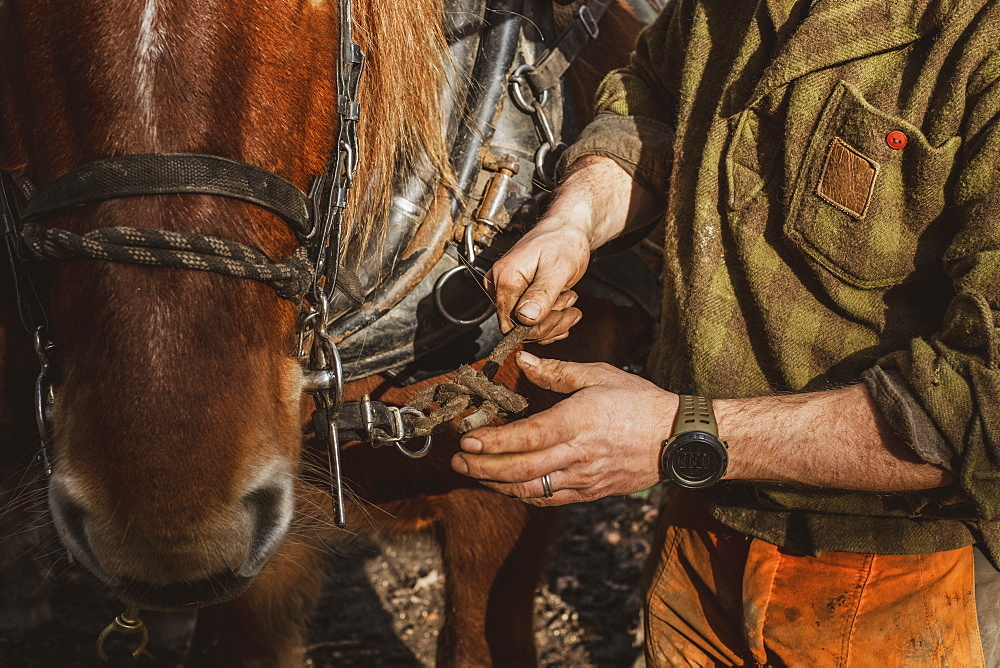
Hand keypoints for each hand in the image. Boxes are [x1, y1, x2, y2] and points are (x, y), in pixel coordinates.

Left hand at [451, 351, 677, 504]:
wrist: (678, 439)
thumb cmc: (640, 402)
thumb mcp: (599, 375)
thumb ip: (557, 371)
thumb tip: (524, 360)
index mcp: (578, 421)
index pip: (527, 436)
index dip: (493, 442)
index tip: (467, 439)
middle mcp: (578, 454)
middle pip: (521, 469)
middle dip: (483, 467)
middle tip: (459, 461)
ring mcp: (584, 478)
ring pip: (532, 489)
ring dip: (497, 484)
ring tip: (474, 473)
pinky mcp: (591, 492)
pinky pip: (550, 498)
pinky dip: (524, 495)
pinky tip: (507, 487)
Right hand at [486, 155, 647, 333]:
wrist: (567, 229)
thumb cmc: (563, 241)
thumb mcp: (558, 268)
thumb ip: (541, 294)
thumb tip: (526, 318)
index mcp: (505, 278)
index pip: (511, 324)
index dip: (538, 328)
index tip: (563, 316)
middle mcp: (500, 285)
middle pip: (519, 327)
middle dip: (549, 322)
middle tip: (571, 304)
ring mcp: (507, 290)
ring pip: (526, 325)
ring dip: (553, 319)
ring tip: (569, 298)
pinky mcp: (516, 294)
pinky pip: (529, 319)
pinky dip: (550, 318)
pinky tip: (564, 307)